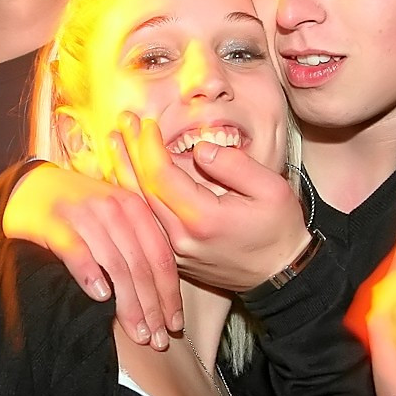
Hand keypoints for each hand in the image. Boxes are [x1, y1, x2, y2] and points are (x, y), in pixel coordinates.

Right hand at [3, 163, 180, 347]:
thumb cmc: (78, 209)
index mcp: (135, 207)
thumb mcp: (114, 218)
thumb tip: (161, 296)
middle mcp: (114, 209)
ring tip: (136, 332)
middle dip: (153, 307)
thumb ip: (136, 245)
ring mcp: (84, 215)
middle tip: (158, 340)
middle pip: (141, 266)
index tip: (175, 323)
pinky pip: (77, 252)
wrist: (29, 187)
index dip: (170, 293)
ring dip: (129, 304)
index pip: (161, 256)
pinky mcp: (54, 224)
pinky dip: (91, 275)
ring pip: (116, 265)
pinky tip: (100, 298)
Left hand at [114, 115, 311, 293]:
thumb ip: (234, 164)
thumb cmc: (280, 229)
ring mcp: (174, 250)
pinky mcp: (173, 256)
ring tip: (115, 142)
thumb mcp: (272, 189)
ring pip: (139, 207)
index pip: (162, 176)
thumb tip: (199, 148)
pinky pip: (145, 220)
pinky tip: (124, 174)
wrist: (281, 274)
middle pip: (143, 189)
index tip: (146, 122)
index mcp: (203, 219)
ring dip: (124, 171)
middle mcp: (180, 238)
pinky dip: (132, 194)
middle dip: (131, 151)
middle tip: (123, 121)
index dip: (150, 146)